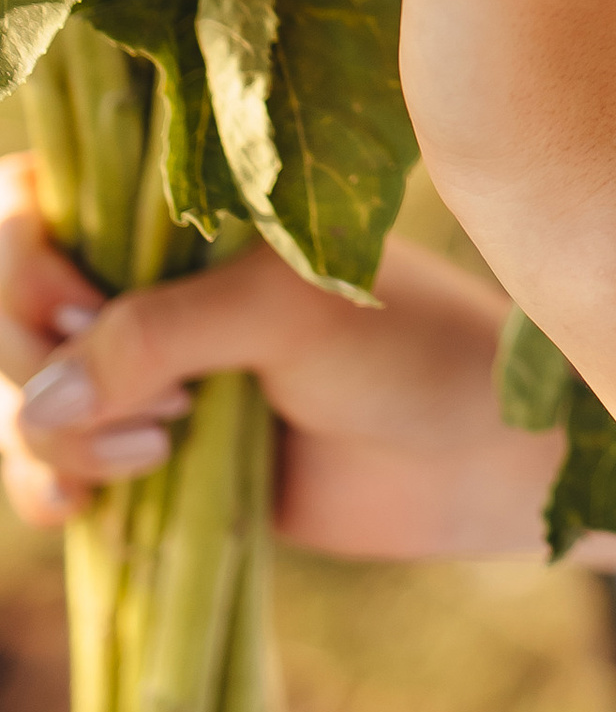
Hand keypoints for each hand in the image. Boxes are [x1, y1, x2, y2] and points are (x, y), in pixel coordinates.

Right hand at [1, 152, 555, 552]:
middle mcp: (143, 281)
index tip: (81, 305)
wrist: (473, 455)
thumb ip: (157, 335)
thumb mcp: (283, 312)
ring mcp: (138, 373)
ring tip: (165, 448)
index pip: (28, 201)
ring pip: (17, 399)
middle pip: (6, 309)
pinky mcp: (145, 456)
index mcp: (177, 209)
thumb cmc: (404, 345)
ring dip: (57, 440)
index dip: (23, 260)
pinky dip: (48, 489)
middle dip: (38, 362)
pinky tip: (89, 510)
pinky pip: (45, 472)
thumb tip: (35, 403)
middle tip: (158, 401)